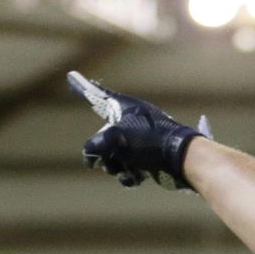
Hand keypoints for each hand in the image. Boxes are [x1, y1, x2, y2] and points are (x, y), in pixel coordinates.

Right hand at [69, 71, 206, 189]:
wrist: (182, 160)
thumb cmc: (151, 142)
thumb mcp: (116, 138)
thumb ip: (95, 145)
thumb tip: (90, 157)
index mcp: (126, 107)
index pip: (98, 95)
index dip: (82, 87)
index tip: (71, 76)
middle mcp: (132, 121)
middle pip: (102, 137)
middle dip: (104, 152)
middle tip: (111, 156)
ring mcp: (139, 141)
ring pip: (114, 156)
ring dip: (116, 166)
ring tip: (128, 167)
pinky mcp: (147, 159)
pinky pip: (128, 169)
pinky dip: (129, 175)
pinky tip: (137, 177)